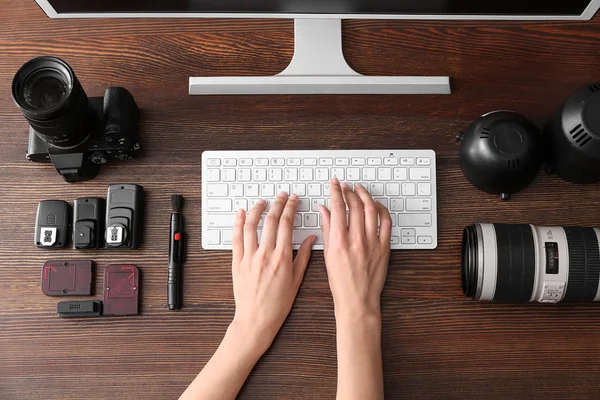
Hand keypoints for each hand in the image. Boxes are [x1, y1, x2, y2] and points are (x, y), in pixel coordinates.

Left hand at [231, 193, 315, 351]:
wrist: (256, 320)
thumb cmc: (278, 304)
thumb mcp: (296, 280)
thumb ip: (303, 256)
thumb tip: (311, 238)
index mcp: (282, 258)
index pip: (286, 224)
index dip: (290, 208)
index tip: (293, 199)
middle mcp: (265, 254)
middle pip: (271, 220)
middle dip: (277, 204)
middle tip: (282, 195)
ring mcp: (249, 257)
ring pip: (252, 225)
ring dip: (258, 209)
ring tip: (263, 201)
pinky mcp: (237, 262)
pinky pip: (236, 238)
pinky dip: (238, 223)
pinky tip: (242, 213)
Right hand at [319, 178, 391, 320]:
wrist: (357, 300)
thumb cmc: (340, 281)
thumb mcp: (327, 254)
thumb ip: (327, 229)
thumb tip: (324, 209)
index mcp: (339, 241)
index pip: (338, 207)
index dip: (335, 191)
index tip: (334, 183)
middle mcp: (356, 240)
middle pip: (355, 205)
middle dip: (349, 191)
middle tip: (346, 186)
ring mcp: (372, 243)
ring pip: (371, 210)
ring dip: (365, 196)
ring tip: (359, 190)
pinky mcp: (384, 247)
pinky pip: (386, 222)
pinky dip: (381, 210)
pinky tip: (376, 205)